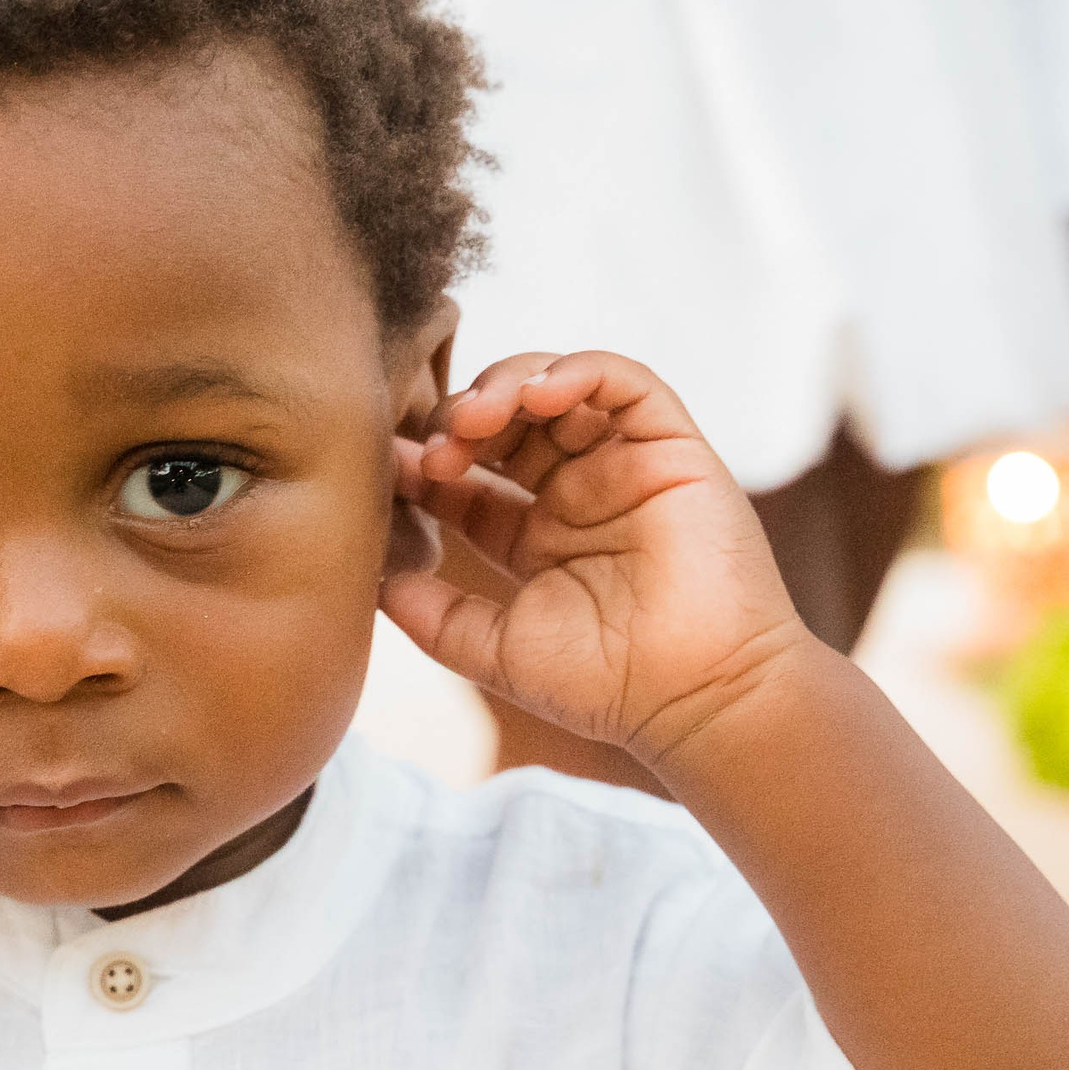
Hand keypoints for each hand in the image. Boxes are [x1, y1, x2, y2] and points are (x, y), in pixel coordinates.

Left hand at [380, 351, 810, 767]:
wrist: (697, 698)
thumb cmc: (606, 686)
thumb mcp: (495, 650)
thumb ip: (432, 615)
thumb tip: (371, 580)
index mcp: (536, 535)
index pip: (469, 477)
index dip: (426, 462)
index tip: (388, 463)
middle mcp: (577, 492)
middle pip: (505, 422)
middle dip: (462, 419)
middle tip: (437, 444)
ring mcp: (624, 465)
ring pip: (556, 388)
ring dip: (506, 387)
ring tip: (475, 417)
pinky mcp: (672, 448)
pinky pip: (625, 382)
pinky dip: (577, 371)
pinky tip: (537, 395)